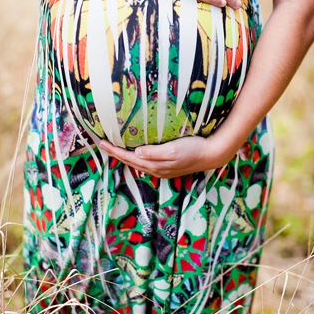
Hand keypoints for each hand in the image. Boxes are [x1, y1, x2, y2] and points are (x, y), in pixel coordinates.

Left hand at [98, 136, 235, 177]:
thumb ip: (154, 153)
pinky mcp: (167, 167)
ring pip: (136, 163)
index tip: (102, 143)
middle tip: (103, 145)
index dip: (114, 151)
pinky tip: (134, 154)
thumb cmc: (193, 149)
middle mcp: (155, 170)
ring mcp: (161, 170)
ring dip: (124, 157)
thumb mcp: (172, 150)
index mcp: (154, 165)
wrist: (211, 155)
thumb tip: (136, 153)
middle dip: (115, 154)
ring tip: (114, 150)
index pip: (128, 157)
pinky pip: (145, 163)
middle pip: (129, 162)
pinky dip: (135, 158)